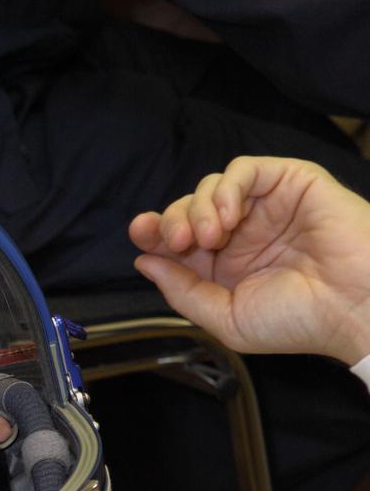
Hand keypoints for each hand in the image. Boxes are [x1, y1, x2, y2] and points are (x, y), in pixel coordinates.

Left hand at [128, 156, 369, 364]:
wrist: (352, 307)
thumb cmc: (296, 321)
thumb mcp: (225, 317)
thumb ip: (183, 291)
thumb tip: (144, 262)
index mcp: (225, 268)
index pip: (179, 240)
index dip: (155, 232)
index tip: (140, 233)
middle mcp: (243, 235)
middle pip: (189, 209)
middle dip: (173, 220)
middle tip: (181, 242)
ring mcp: (265, 207)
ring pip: (212, 186)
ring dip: (199, 206)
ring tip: (210, 237)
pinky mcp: (290, 182)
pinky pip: (246, 169)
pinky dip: (227, 186)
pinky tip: (227, 215)